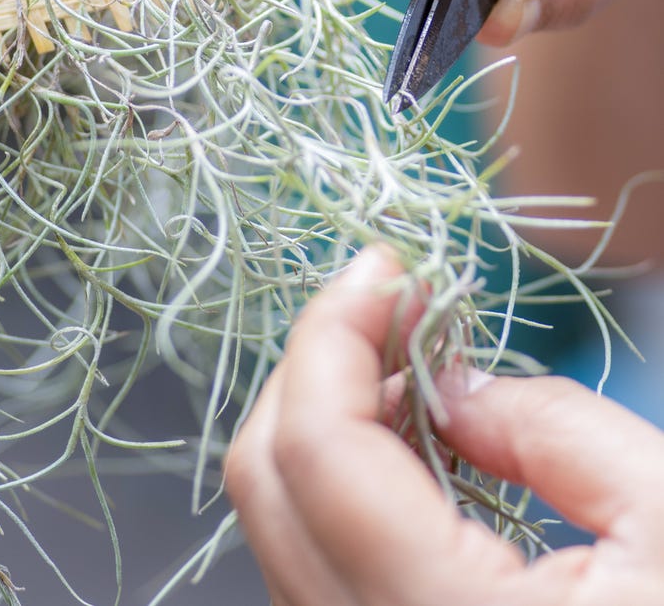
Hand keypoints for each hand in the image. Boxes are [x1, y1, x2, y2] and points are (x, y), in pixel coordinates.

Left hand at [224, 246, 663, 604]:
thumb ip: (551, 428)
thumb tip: (449, 381)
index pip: (317, 449)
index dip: (334, 331)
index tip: (383, 266)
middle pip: (266, 476)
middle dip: (318, 362)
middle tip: (393, 305)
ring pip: (275, 514)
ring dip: (324, 411)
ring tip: (407, 365)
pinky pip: (310, 550)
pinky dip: (339, 471)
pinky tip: (408, 439)